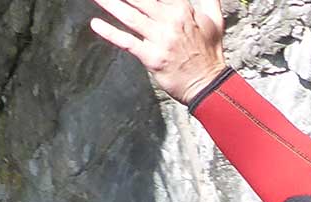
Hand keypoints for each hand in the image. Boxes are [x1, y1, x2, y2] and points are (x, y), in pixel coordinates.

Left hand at [89, 0, 226, 102]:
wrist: (209, 84)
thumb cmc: (210, 53)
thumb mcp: (215, 21)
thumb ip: (208, 0)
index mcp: (184, 9)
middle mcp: (170, 21)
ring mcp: (160, 39)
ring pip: (130, 16)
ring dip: (110, 4)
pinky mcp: (152, 57)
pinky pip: (127, 42)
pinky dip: (110, 33)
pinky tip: (95, 24)